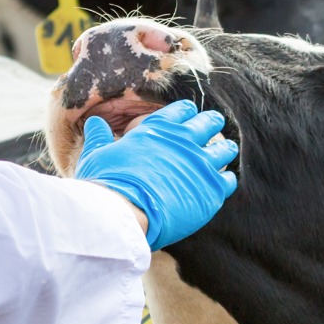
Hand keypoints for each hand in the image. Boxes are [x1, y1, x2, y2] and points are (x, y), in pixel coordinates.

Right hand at [75, 100, 238, 250]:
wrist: (123, 213)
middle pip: (209, 123)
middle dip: (212, 123)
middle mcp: (184, 141)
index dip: (188, 112)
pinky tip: (221, 182)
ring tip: (224, 151)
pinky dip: (226, 179)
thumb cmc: (107, 184)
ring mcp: (200, 164)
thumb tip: (94, 122)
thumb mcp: (97, 155)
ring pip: (225, 148)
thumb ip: (99, 137)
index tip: (190, 116)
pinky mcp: (211, 190)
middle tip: (214, 126)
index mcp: (159, 129)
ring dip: (225, 149)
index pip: (183, 110)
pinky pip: (229, 179)